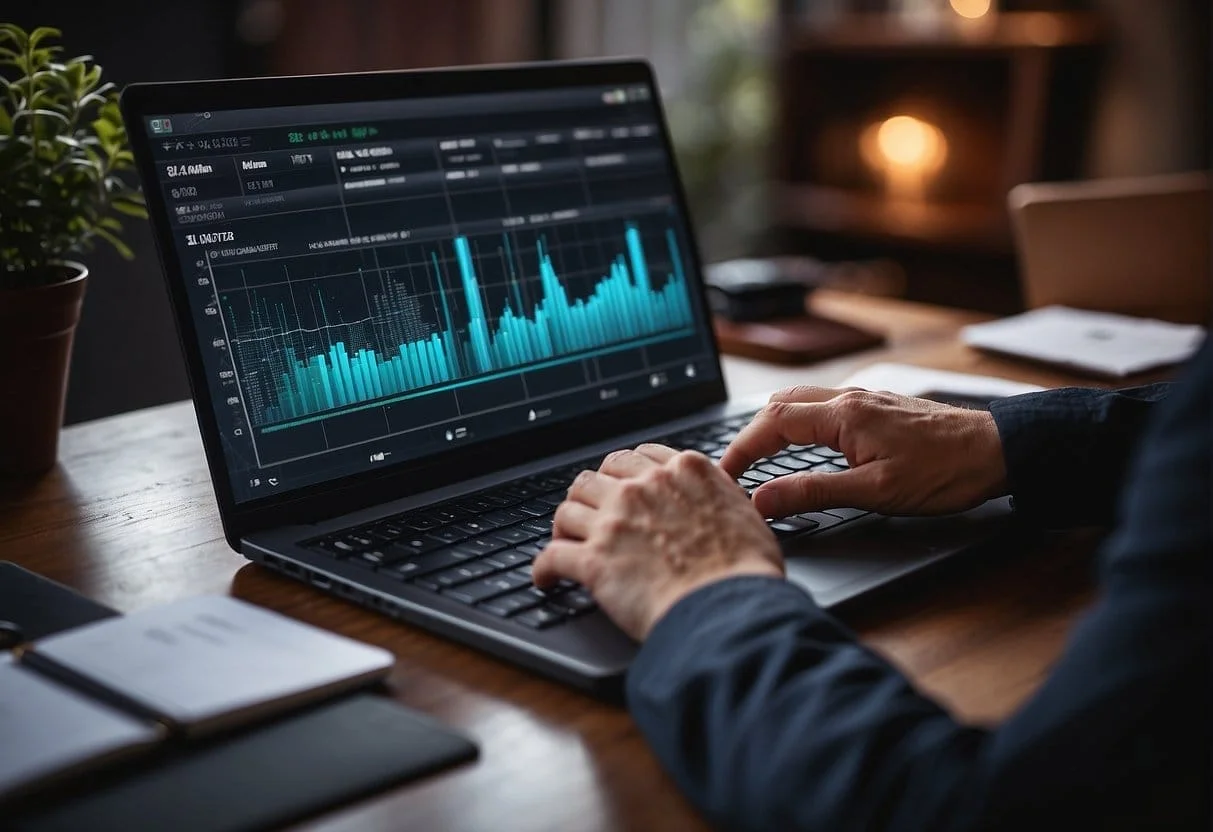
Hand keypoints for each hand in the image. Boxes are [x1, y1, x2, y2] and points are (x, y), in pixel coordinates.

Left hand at [532, 444, 782, 640]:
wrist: (730, 607)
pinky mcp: (594, 562)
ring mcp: (614, 523)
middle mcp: (642, 489)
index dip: (623, 474)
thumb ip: (717, 495)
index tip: (620, 486)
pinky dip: (544, 569)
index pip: (636, 457)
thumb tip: (714, 500)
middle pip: (594, 477)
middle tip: (590, 514)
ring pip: (567, 510)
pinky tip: (546, 578)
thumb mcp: (743, 511)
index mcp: (681, 472)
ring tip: (566, 542)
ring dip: (564, 527)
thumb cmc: (746, 569)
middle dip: (589, 495)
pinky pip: (552, 557)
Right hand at [719, 387, 1006, 518]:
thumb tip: (764, 499)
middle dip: (749, 435)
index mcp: (843, 415)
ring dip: (772, 425)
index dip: (740, 449)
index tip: (724, 475)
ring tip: (758, 456)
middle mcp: (849, 398)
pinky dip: (798, 422)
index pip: (771, 424)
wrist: (998, 451)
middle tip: (734, 469)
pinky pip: (822, 406)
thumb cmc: (945, 472)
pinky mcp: (877, 407)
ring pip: (801, 400)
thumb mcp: (875, 493)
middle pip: (779, 405)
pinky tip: (802, 444)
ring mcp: (864, 399)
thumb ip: (814, 492)